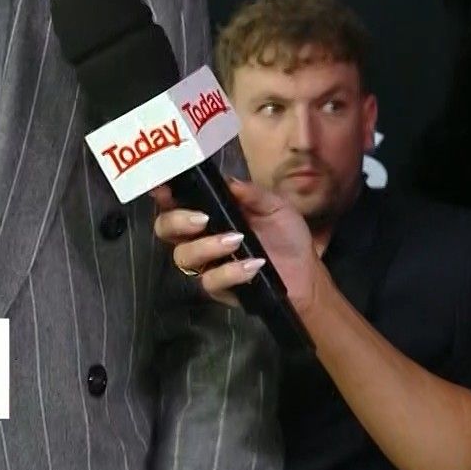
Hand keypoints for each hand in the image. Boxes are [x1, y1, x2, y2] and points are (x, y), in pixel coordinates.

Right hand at [152, 176, 323, 314]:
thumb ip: (252, 194)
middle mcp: (200, 237)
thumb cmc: (286, 235)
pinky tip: (253, 265)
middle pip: (166, 229)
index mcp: (210, 212)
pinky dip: (231, 271)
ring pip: (184, 256)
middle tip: (201, 219)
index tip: (165, 188)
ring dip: (207, 246)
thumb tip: (229, 181)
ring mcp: (207, 264)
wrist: (306, 273)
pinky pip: (211, 281)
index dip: (164, 194)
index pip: (176, 201)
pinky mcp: (218, 288)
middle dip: (177, 221)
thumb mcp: (275, 207)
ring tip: (236, 240)